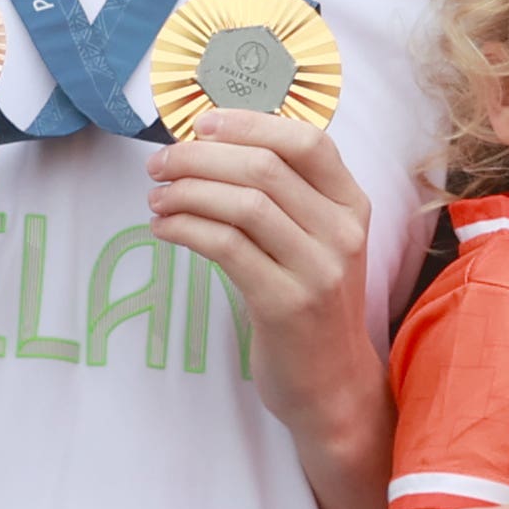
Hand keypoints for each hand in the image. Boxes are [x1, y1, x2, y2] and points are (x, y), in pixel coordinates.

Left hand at [147, 112, 380, 453]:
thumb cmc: (311, 302)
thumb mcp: (317, 241)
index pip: (307, 141)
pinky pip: (225, 247)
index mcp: (352, 205)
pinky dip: (185, 229)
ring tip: (156, 198)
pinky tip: (164, 229)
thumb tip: (211, 142)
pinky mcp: (286, 304)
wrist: (332, 384)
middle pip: (264, 168)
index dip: (249, 124)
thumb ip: (287, 195)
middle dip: (199, 157)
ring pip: (243, 204)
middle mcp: (342, 233)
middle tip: (159, 163)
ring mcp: (318, 270)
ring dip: (186, 192)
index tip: (201, 124)